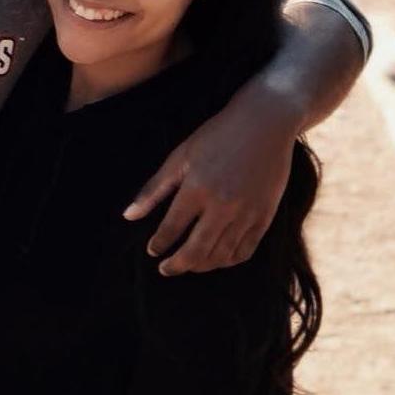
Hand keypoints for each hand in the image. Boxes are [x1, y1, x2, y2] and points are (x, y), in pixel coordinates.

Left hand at [124, 79, 298, 274]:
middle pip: (196, 250)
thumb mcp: (179, 158)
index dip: (159, 244)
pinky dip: (228, 260)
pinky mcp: (265, 216)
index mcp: (196, 189)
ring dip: (201, 265)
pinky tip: (216, 259)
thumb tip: (128, 216)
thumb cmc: (216, 137)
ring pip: (221, 255)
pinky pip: (246, 250)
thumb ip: (154, 189)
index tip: (152, 251)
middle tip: (165, 270)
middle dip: (177, 265)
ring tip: (188, 265)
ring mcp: (246, 213)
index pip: (171, 229)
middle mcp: (222, 206)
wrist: (264, 124)